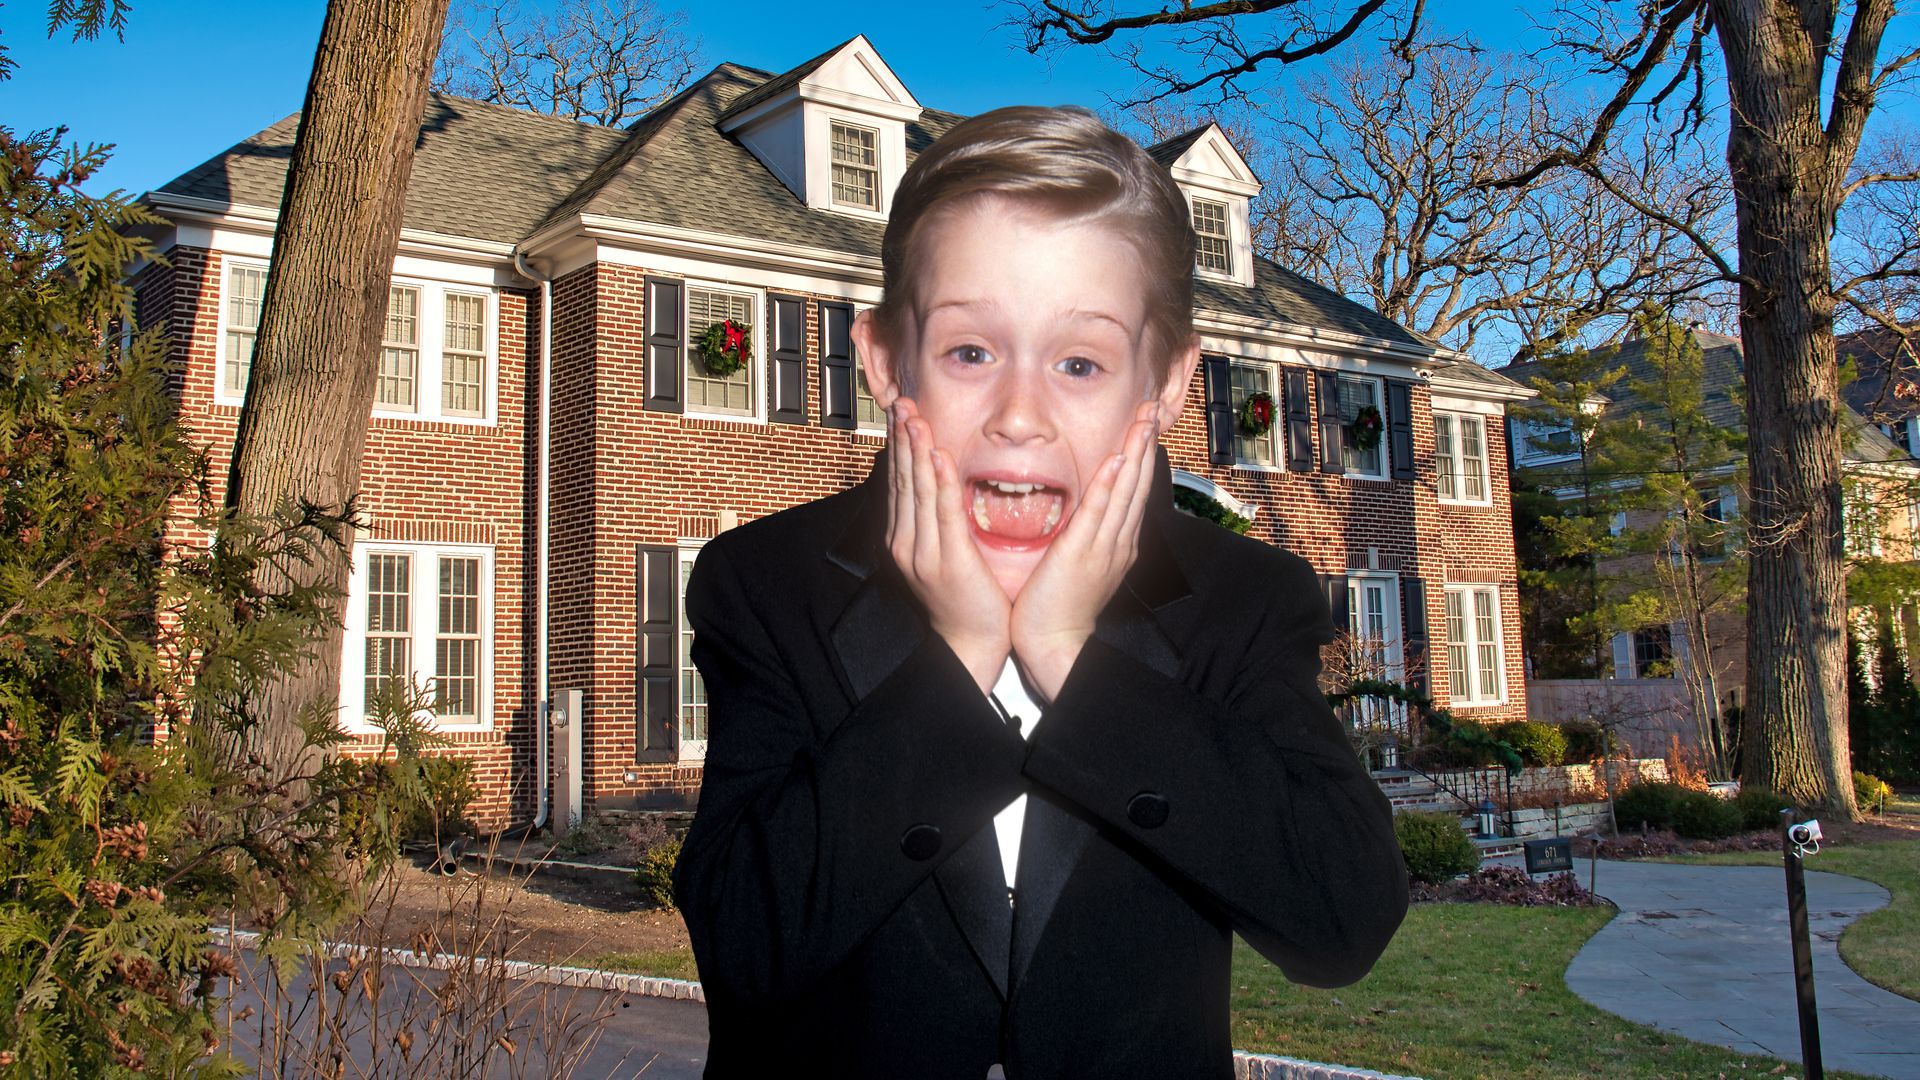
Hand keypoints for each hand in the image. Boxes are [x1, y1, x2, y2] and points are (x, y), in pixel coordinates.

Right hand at [886, 397, 1010, 693]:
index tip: (901, 413)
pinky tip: (940, 457)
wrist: (970, 644)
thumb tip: (936, 485)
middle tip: (901, 401)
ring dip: (917, 450)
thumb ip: (936, 521)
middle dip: (902, 438)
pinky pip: (944, 513)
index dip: (899, 445)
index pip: (899, 482)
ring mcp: (924, 552)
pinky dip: (941, 483)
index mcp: (903, 539)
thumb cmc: (963, 599)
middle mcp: (906, 542)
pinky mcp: (948, 560)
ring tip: (915, 417)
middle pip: (903, 479)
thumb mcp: (941, 554)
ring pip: (919, 490)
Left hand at [1011, 401, 1158, 701]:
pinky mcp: (1083, 553)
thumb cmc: (1058, 608)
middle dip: (1145, 444)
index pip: (1133, 491)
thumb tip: (1086, 514)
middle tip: (1151, 408)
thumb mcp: (1079, 566)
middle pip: (1137, 484)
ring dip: (1135, 453)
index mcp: (1117, 544)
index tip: (1144, 426)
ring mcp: (1104, 547)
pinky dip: (1112, 485)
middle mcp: (1118, 541)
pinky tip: (1119, 460)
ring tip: (1143, 420)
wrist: (1055, 644)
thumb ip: (1086, 538)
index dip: (1140, 456)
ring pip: (1126, 491)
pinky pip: (1100, 512)